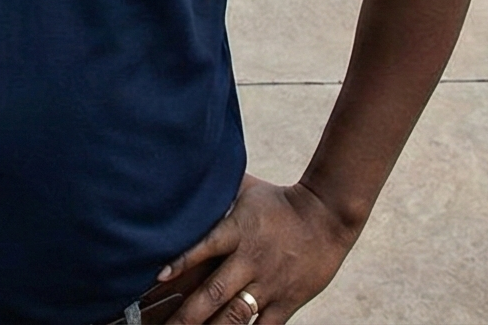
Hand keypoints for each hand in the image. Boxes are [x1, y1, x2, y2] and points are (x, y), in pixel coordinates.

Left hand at [159, 176, 360, 324]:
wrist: (328, 215)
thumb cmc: (280, 201)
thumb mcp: (247, 189)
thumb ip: (218, 191)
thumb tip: (186, 176)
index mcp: (238, 231)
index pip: (205, 247)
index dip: (182, 262)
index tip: (159, 278)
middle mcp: (251, 260)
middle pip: (214, 292)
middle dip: (186, 315)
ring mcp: (269, 284)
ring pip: (235, 316)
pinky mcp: (287, 301)